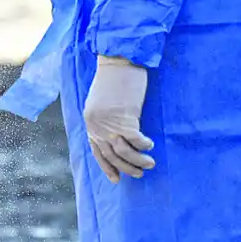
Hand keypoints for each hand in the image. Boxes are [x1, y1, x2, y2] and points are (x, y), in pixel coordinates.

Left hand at [82, 55, 155, 182]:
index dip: (107, 166)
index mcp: (90, 121)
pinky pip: (136, 140)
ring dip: (137, 161)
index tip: (116, 179)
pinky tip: (150, 145)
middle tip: (139, 174)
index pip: (96, 150)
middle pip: (111, 154)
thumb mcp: (102, 101)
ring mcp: (110, 123)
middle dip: (125, 167)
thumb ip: (104, 118)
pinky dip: (144, 146)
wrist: (117, 62)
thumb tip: (115, 134)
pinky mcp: (125, 118)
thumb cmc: (113, 79)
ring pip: (124, 151)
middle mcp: (96, 125)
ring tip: (150, 164)